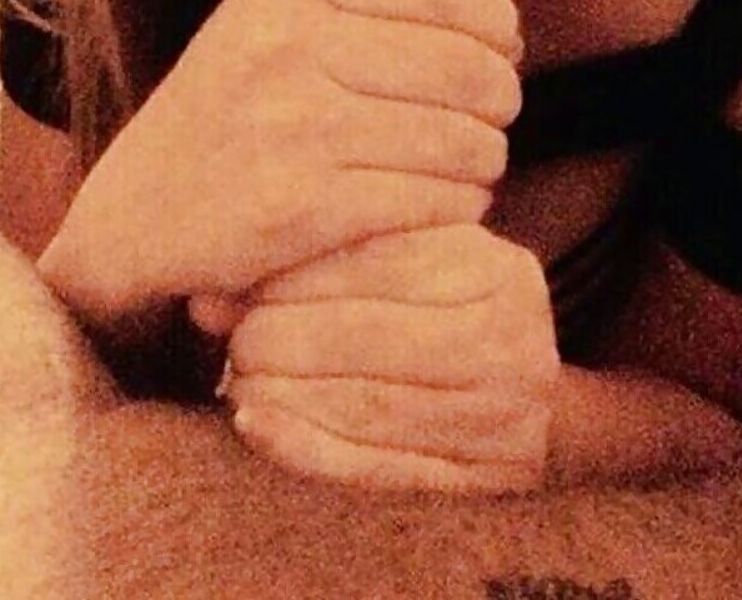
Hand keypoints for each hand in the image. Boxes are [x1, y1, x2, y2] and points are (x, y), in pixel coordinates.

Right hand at [39, 0, 520, 334]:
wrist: (133, 219)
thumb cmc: (230, 115)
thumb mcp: (273, 23)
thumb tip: (496, 9)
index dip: (494, 17)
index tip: (505, 45)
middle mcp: (285, 40)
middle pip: (464, 64)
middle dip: (498, 95)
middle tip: (494, 115)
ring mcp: (291, 122)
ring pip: (459, 138)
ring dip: (484, 157)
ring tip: (472, 164)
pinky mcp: (300, 204)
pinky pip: (432, 198)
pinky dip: (457, 207)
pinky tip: (445, 205)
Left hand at [221, 224, 559, 493]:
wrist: (534, 397)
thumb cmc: (451, 312)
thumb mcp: (405, 268)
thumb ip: (319, 266)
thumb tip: (207, 295)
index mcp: (494, 267)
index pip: (379, 262)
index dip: (299, 275)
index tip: (241, 282)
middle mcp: (511, 337)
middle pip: (369, 335)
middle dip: (282, 336)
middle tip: (234, 339)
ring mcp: (505, 414)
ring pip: (365, 404)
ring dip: (284, 393)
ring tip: (238, 379)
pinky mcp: (483, 477)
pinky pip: (376, 467)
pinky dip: (305, 448)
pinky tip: (257, 425)